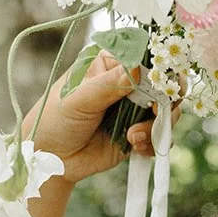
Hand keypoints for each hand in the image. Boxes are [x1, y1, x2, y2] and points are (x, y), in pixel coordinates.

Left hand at [22, 52, 168, 183]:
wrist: (51, 159)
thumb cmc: (55, 119)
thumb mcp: (78, 99)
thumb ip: (108, 85)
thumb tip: (137, 68)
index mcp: (111, 64)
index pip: (146, 57)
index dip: (160, 69)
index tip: (161, 85)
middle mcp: (128, 84)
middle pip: (164, 84)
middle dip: (165, 101)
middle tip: (155, 114)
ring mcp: (134, 110)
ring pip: (166, 112)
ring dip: (155, 127)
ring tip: (133, 138)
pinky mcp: (138, 134)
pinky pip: (160, 137)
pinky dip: (153, 144)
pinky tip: (135, 147)